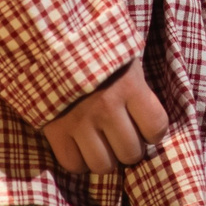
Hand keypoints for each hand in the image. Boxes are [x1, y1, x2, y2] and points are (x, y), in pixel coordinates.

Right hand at [43, 62, 170, 173]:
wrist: (49, 39)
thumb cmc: (95, 50)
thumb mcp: (125, 60)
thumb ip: (138, 90)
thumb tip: (149, 124)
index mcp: (130, 86)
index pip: (156, 127)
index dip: (154, 133)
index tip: (146, 128)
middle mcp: (107, 107)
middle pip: (131, 153)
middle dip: (129, 149)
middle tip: (121, 137)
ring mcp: (80, 121)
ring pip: (103, 165)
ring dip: (105, 159)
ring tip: (101, 144)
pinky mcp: (55, 130)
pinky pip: (73, 165)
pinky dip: (79, 161)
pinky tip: (80, 146)